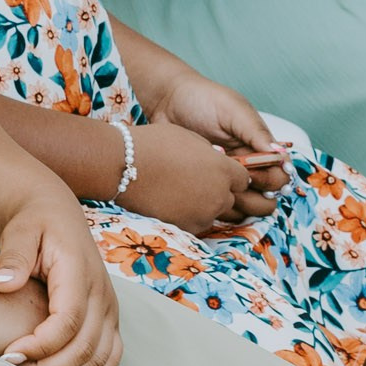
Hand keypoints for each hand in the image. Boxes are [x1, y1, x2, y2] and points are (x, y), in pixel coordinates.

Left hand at [0, 194, 121, 365]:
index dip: (40, 345)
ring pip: (100, 359)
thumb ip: (13, 256)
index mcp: (80, 273)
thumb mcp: (19, 230)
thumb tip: (2, 284)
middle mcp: (102, 294)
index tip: (9, 355)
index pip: (67, 321)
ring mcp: (110, 309)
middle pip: (85, 348)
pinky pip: (110, 358)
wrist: (58, 214)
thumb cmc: (34, 223)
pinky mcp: (110, 319)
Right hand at [120, 122, 269, 233]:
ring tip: (177, 191)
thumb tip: (216, 160)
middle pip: (230, 197)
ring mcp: (204, 214)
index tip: (216, 172)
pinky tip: (169, 202)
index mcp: (223, 169)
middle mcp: (220, 194)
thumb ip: (209, 153)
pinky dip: (188, 215)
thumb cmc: (152, 144)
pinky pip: (196, 222)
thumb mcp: (188, 138)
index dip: (229, 174)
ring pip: (214, 212)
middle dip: (217, 190)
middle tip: (192, 180)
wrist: (122, 166)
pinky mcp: (188, 228)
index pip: (242, 178)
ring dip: (203, 204)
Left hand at [146, 74, 287, 199]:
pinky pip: (218, 204)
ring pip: (244, 205)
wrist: (165, 100)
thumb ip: (256, 131)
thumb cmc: (202, 98)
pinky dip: (215, 201)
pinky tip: (202, 185)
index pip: (280, 175)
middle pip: (266, 196)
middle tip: (233, 178)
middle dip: (255, 192)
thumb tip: (279, 155)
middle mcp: (246, 166)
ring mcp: (225, 176)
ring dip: (235, 199)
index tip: (251, 171)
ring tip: (215, 181)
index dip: (271, 179)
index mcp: (258, 148)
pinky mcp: (206, 183)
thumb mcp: (233, 109)